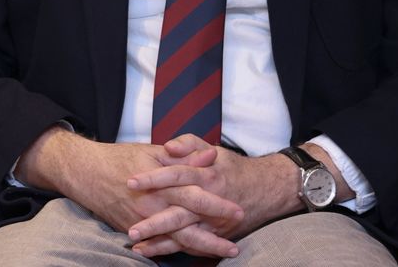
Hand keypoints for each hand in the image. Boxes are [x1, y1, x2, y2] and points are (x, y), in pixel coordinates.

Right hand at [15, 128, 242, 258]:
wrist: (85, 172)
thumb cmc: (120, 158)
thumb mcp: (152, 151)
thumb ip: (183, 156)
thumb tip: (211, 156)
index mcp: (159, 183)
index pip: (194, 195)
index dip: (217, 205)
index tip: (238, 211)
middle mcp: (151, 206)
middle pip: (188, 227)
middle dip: (213, 237)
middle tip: (235, 245)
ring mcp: (141, 221)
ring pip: (175, 240)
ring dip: (200, 248)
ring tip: (221, 252)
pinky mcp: (131, 230)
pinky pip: (158, 245)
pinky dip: (175, 251)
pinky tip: (193, 255)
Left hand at [123, 135, 299, 256]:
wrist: (267, 190)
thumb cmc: (232, 168)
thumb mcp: (212, 149)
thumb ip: (188, 144)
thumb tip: (167, 147)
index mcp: (205, 175)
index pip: (175, 175)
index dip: (153, 178)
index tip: (131, 181)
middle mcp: (209, 201)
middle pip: (178, 213)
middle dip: (154, 222)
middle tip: (132, 227)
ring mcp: (213, 222)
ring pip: (184, 234)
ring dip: (161, 242)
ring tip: (137, 246)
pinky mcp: (216, 234)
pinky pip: (193, 245)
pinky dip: (173, 250)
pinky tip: (152, 252)